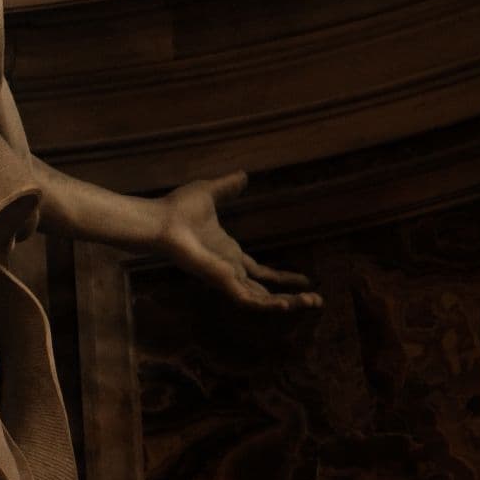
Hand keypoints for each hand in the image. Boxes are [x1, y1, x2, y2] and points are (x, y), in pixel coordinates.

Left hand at [156, 171, 318, 313]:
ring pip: (262, 299)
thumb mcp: (212, 192)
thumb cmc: (179, 209)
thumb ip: (229, 187)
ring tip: (313, 302)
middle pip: (266, 291)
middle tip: (317, 300)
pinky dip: (267, 304)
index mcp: (229, 253)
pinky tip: (287, 304)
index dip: (283, 277)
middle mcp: (230, 269)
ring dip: (287, 303)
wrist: (162, 220)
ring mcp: (226, 278)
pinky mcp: (221, 281)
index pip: (261, 272)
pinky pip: (248, 299)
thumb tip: (243, 175)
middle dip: (291, 297)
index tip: (305, 279)